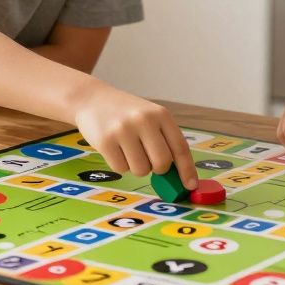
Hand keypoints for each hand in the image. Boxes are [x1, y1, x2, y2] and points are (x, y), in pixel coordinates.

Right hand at [72, 87, 198, 190]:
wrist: (93, 99)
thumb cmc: (127, 113)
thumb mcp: (150, 117)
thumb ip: (165, 140)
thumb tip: (179, 176)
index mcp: (161, 114)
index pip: (180, 147)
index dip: (187, 170)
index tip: (190, 185)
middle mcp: (144, 120)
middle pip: (162, 163)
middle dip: (157, 169)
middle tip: (148, 159)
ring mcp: (123, 130)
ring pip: (141, 170)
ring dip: (136, 167)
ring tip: (128, 149)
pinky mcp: (105, 141)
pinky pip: (121, 169)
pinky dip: (120, 164)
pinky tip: (115, 148)